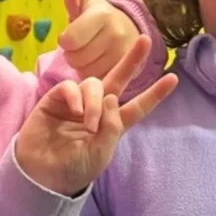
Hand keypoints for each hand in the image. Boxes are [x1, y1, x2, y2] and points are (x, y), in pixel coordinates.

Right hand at [16, 36, 177, 195]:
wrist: (41, 175)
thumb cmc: (73, 168)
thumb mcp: (101, 153)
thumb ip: (112, 126)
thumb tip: (113, 97)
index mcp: (112, 125)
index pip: (137, 107)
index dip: (154, 94)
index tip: (174, 78)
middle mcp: (97, 110)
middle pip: (118, 80)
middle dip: (132, 60)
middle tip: (145, 40)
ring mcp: (76, 103)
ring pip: (94, 85)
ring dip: (95, 101)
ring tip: (88, 123)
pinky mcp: (56, 99)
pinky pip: (70, 87)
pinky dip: (76, 96)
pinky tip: (75, 110)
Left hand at [57, 0, 140, 80]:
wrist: (127, 30)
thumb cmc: (94, 16)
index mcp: (101, 15)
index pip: (69, 40)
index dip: (66, 40)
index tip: (71, 35)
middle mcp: (116, 33)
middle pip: (75, 58)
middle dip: (75, 54)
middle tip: (84, 44)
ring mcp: (124, 53)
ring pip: (86, 71)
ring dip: (85, 66)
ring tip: (94, 53)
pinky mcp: (130, 71)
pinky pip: (98, 81)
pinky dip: (96, 77)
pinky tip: (102, 64)